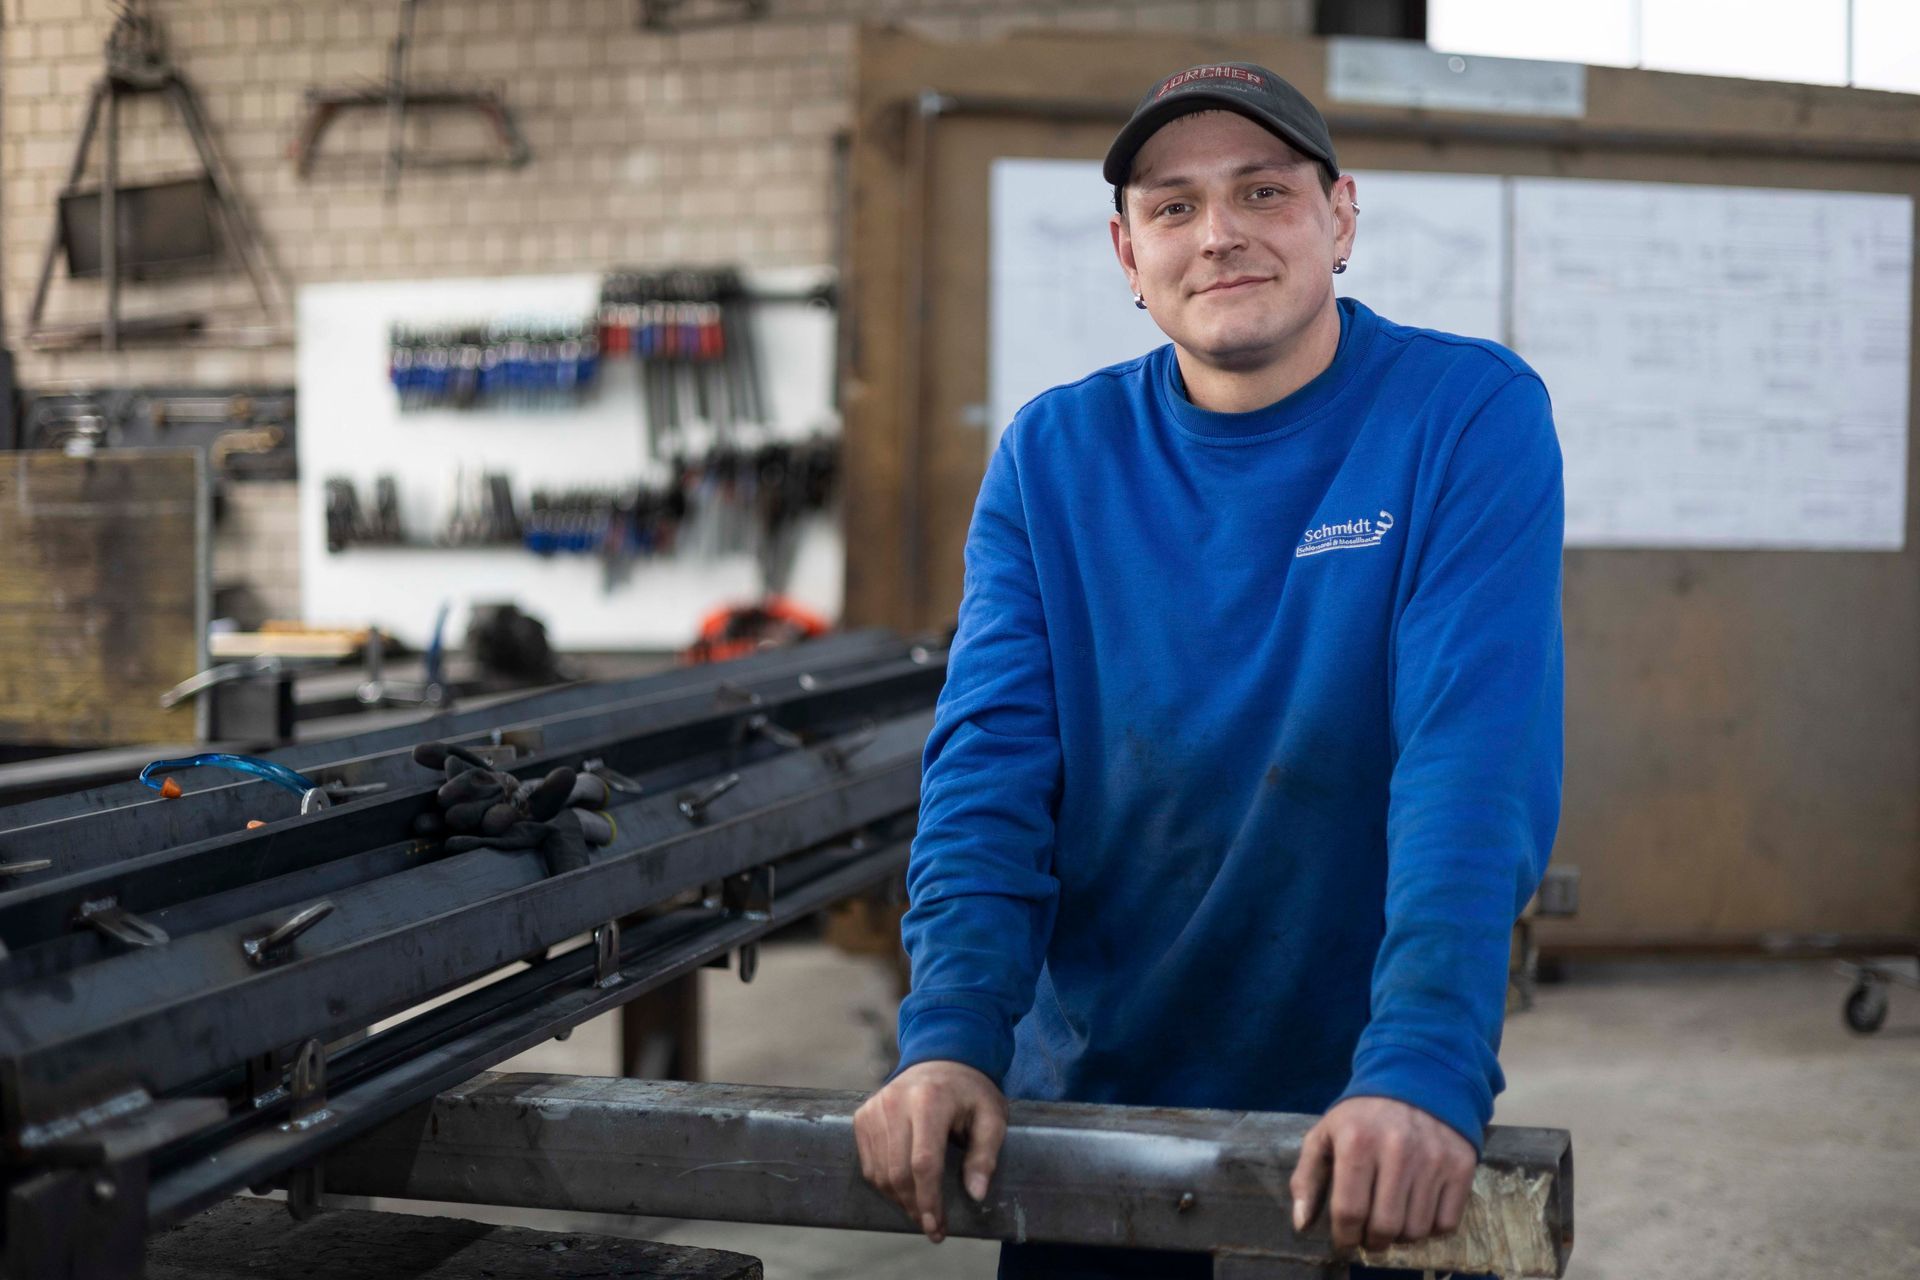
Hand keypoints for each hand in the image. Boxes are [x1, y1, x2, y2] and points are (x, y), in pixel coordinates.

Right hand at [853, 1060, 1007, 1242]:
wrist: (941, 1059)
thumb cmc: (970, 1093)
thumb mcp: (992, 1117)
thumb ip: (985, 1155)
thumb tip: (975, 1194)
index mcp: (930, 1101)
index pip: (923, 1162)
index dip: (929, 1200)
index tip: (937, 1228)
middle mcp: (895, 1103)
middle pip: (898, 1172)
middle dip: (915, 1207)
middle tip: (933, 1226)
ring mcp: (874, 1109)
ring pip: (879, 1173)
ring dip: (899, 1200)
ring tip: (921, 1210)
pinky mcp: (863, 1116)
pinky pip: (868, 1164)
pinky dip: (885, 1184)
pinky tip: (904, 1190)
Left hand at [1289, 1096, 1475, 1251]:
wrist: (1416, 1080)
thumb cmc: (1362, 1116)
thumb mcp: (1324, 1135)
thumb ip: (1306, 1178)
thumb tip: (1301, 1225)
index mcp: (1357, 1142)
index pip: (1350, 1211)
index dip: (1344, 1237)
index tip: (1344, 1242)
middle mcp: (1397, 1150)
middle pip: (1385, 1226)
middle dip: (1372, 1241)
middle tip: (1368, 1236)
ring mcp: (1433, 1159)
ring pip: (1416, 1230)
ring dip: (1400, 1237)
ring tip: (1391, 1221)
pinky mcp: (1460, 1166)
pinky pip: (1445, 1223)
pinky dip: (1429, 1229)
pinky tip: (1416, 1212)